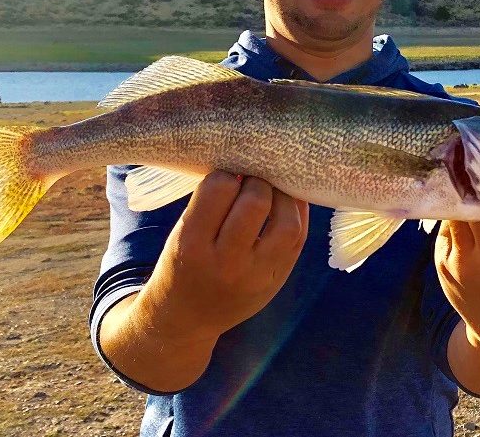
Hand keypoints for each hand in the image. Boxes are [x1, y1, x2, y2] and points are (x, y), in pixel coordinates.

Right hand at [142, 171, 308, 342]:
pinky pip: (298, 239)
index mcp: (191, 244)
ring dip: (283, 196)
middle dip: (257, 181)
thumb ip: (211, 201)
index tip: (227, 176)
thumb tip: (250, 161)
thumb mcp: (181, 231)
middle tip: (251, 179)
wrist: (185, 319)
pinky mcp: (276, 281)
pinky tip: (287, 204)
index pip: (219, 188)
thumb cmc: (181, 262)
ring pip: (287, 222)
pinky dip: (297, 215)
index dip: (227, 174)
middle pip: (256, 202)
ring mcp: (256, 276)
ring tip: (272, 190)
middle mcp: (225, 262)